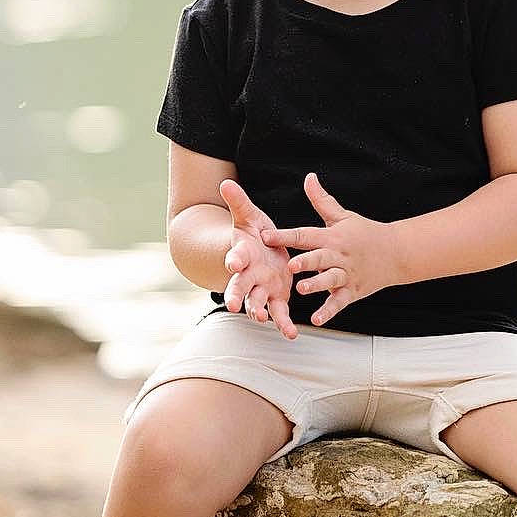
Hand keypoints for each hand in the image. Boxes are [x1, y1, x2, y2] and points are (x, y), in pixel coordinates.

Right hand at [218, 179, 297, 339]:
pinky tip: (292, 334)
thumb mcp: (248, 216)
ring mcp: (260, 288)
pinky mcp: (275, 297)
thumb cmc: (252, 232)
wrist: (258, 252)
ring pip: (256, 303)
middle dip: (236, 295)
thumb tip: (224, 182)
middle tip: (233, 305)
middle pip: (239, 286)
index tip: (232, 263)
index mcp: (242, 254)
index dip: (233, 260)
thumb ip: (238, 202)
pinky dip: (284, 324)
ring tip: (262, 320)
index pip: (235, 257)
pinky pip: (279, 313)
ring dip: (258, 312)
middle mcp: (248, 275)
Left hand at [261, 173, 397, 326]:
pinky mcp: (352, 291)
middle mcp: (338, 256)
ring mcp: (346, 274)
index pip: (305, 235)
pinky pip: (339, 302)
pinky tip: (316, 319)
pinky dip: (329, 311)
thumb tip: (309, 178)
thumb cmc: (365, 233)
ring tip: (302, 290)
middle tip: (290, 266)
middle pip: (319, 258)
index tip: (265, 235)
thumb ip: (321, 200)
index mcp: (331, 237)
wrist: (395, 252)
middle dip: (305, 262)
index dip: (285, 236)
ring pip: (330, 280)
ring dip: (317, 285)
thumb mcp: (342, 216)